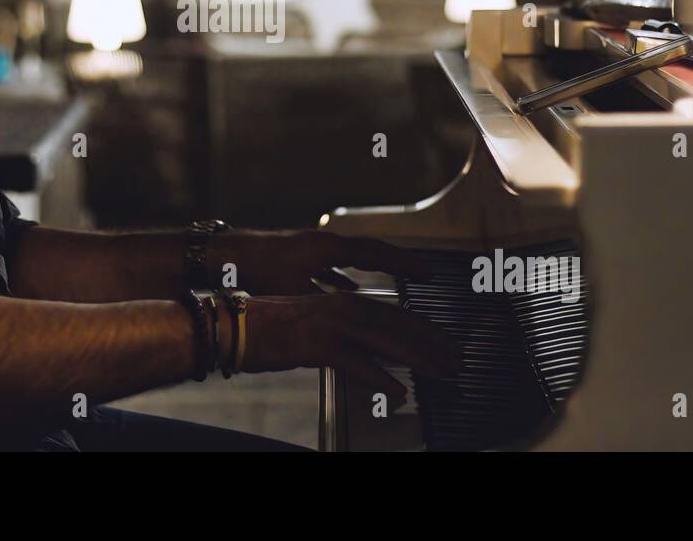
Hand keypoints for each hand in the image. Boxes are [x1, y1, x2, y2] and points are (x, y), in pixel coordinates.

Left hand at [209, 229, 437, 295]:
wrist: (229, 254)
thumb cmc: (259, 268)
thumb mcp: (296, 287)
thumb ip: (326, 299)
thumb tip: (350, 313)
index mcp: (329, 247)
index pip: (377, 253)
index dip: (404, 264)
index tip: (426, 271)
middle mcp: (326, 242)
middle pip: (373, 251)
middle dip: (399, 262)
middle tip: (424, 272)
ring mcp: (316, 247)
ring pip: (355, 256)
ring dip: (376, 266)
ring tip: (396, 279)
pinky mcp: (304, 255)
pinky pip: (336, 263)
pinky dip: (349, 275)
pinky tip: (351, 288)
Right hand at [240, 293, 460, 405]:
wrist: (235, 326)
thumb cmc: (271, 328)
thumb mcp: (316, 323)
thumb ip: (346, 334)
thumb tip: (374, 352)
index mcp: (343, 301)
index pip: (395, 312)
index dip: (425, 329)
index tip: (447, 343)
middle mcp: (342, 307)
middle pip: (398, 324)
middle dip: (432, 343)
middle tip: (457, 360)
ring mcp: (330, 325)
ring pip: (385, 340)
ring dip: (417, 358)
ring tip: (440, 373)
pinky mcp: (316, 345)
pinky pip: (356, 363)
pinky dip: (379, 377)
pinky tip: (397, 390)